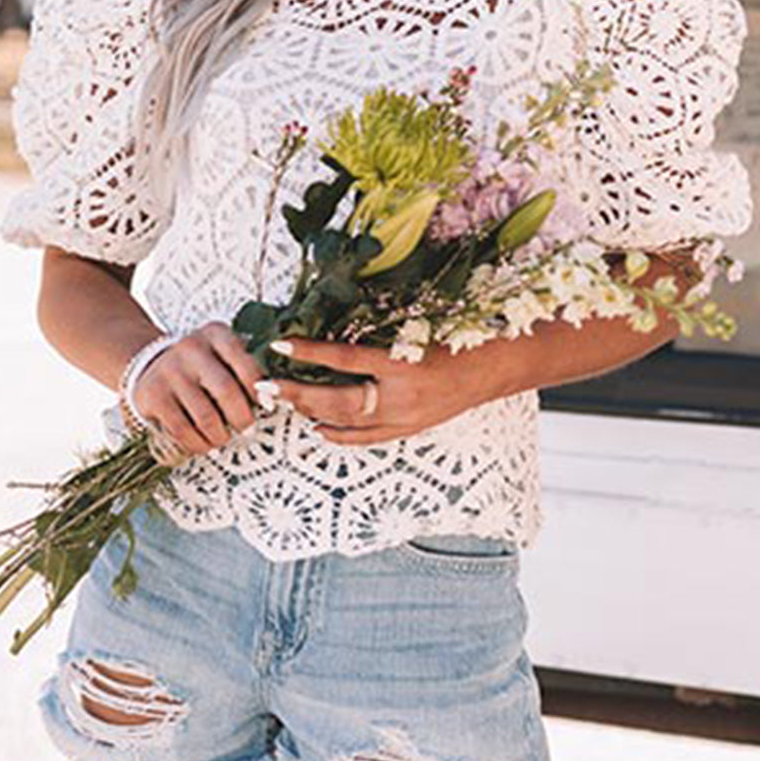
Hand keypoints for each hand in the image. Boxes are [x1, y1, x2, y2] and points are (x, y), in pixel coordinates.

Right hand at [131, 322, 264, 456]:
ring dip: (220, 436)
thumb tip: (272, 399)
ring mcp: (170, 372)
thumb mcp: (221, 353)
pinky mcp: (153, 395)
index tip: (265, 406)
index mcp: (216, 334)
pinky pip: (182, 429)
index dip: (259, 392)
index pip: (247, 364)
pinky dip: (198, 444)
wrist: (150, 363)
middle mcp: (191, 348)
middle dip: (242, 418)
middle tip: (246, 429)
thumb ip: (245, 368)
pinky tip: (205, 445)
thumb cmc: (200, 365)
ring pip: (206, 416)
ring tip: (224, 439)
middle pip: (227, 391)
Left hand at [266, 335, 510, 445]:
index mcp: (404, 362)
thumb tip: (335, 321)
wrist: (493, 368)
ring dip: (311, 412)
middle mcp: (401, 395)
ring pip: (347, 421)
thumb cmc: (459, 336)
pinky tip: (317, 428)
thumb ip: (379, 329)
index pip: (344, 357)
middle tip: (266, 385)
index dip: (310, 350)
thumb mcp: (419, 326)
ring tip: (283, 402)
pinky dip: (339, 435)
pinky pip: (366, 439)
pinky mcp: (409, 430)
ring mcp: (404, 418)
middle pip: (337, 399)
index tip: (279, 342)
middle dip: (297, 393)